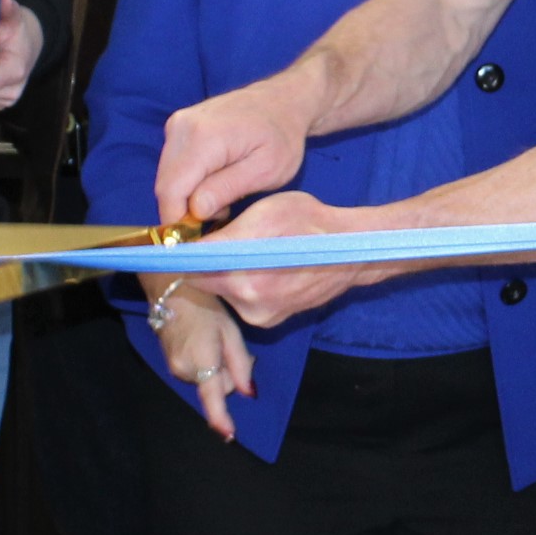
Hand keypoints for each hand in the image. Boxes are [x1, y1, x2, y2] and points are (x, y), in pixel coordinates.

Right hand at [154, 286, 258, 439]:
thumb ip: (241, 364)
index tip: (229, 435)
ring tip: (217, 340)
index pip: (213, 398)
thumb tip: (248, 392)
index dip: (221, 419)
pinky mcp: (170, 365)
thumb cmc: (205, 307)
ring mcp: (174, 369)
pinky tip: (206, 343)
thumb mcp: (231, 332)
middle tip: (232, 347)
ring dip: (217, 369)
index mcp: (201, 361)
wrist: (170, 293)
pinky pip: (197, 373)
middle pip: (217, 387)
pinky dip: (206, 365)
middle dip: (229, 375)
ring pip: (207, 381)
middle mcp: (184, 371)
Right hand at [155, 81, 314, 229]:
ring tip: (223, 198)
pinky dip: (188, 183)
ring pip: (167, 179)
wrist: (282, 101)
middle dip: (184, 211)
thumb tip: (194, 211)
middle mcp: (182, 127)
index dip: (178, 221)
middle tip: (221, 215)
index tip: (200, 237)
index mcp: (203, 137)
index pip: (171, 191)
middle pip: (165, 186)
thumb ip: (227, 189)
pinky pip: (172, 167)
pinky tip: (215, 183)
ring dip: (187, 198)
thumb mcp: (266, 170)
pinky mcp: (177, 128)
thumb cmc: (282, 136)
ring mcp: (176, 124)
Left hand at [189, 191, 376, 328]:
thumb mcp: (264, 214)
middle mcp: (248, 304)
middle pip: (207, 282)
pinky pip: (243, 300)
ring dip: (227, 272)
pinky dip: (244, 283)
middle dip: (208, 261)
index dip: (185, 252)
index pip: (192, 269)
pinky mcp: (270, 320)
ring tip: (250, 252)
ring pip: (225, 291)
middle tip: (219, 238)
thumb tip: (192, 242)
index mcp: (243, 277)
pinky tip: (263, 267)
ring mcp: (260, 316)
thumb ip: (225, 233)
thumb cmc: (309, 223)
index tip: (183, 239)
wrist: (351, 251)